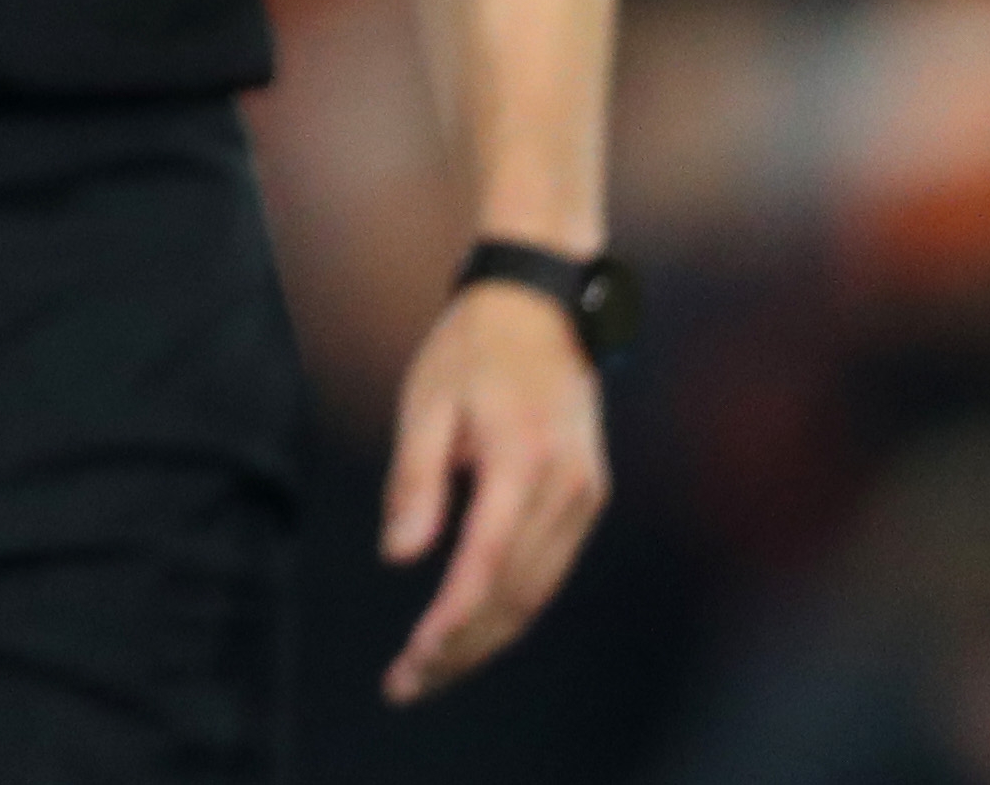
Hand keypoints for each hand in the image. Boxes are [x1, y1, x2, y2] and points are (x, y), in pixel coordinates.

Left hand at [379, 279, 609, 700]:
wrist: (542, 303)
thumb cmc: (472, 347)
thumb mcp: (426, 402)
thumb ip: (415, 481)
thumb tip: (401, 557)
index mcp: (522, 460)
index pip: (486, 565)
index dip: (450, 623)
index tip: (412, 660)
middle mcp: (567, 487)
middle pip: (516, 595)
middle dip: (462, 650)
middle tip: (408, 685)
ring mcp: (586, 494)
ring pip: (537, 593)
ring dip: (487, 639)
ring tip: (433, 671)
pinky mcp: (588, 496)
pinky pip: (550, 570)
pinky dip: (512, 607)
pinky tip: (474, 627)